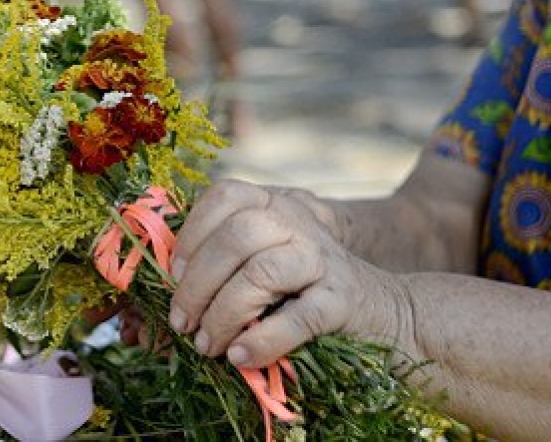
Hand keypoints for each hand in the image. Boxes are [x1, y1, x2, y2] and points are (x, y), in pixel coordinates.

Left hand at [168, 180, 409, 368]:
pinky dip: (263, 340)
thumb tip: (164, 279)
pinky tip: (240, 355)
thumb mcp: (268, 256)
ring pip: (261, 272)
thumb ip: (227, 256)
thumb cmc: (307, 288)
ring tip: (207, 344)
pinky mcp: (343, 300)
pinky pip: (298, 317)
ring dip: (223, 313)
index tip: (172, 274)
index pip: (226, 195)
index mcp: (276, 204)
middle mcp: (299, 222)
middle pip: (237, 235)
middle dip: (198, 283)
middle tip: (182, 322)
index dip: (192, 232)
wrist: (386, 312)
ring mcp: (323, 258)